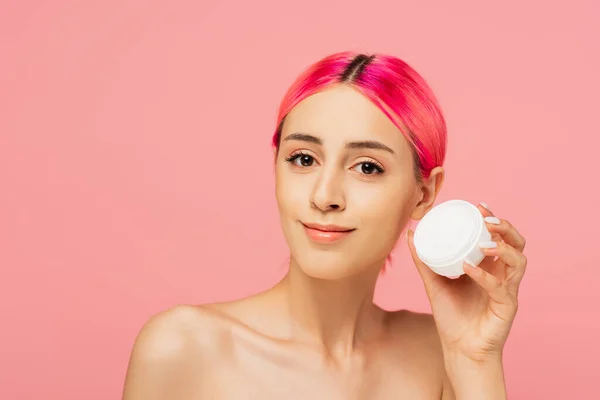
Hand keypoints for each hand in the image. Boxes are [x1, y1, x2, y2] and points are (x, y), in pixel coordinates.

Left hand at [407, 202, 526, 361]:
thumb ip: (423, 260)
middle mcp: (502, 275)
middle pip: (517, 244)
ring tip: (485, 242)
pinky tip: (469, 268)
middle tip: (487, 219)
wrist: (459, 349)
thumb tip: (410, 234)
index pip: (500, 236)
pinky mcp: (507, 307)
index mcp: (489, 266)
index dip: (494, 219)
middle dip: (506, 228)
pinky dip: (485, 276)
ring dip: (503, 248)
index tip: (479, 207)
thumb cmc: (452, 315)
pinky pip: (500, 288)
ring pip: (519, 262)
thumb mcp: (433, 282)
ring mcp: (508, 290)